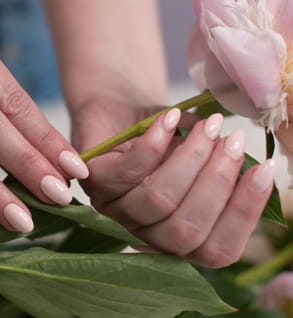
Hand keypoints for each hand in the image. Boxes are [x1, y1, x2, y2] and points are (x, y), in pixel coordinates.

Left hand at [71, 95, 276, 267]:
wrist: (120, 108)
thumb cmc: (167, 137)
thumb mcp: (202, 155)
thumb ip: (223, 171)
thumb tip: (253, 173)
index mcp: (176, 238)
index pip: (215, 250)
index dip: (243, 214)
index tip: (265, 171)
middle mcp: (143, 232)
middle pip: (184, 231)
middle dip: (217, 183)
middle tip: (235, 141)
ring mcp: (115, 210)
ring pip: (157, 200)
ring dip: (191, 159)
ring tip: (211, 126)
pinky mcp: (94, 182)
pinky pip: (128, 171)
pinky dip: (156, 142)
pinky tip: (172, 117)